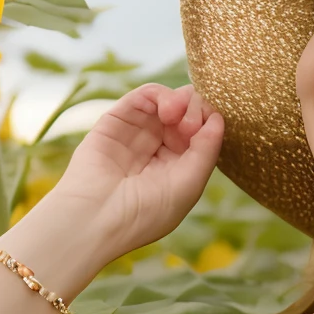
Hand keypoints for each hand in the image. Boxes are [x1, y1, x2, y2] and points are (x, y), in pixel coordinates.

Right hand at [22, 84, 225, 264]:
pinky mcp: (118, 120)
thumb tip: (218, 119)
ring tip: (176, 115)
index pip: (202, 133)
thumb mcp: (189, 185)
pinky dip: (161, 94)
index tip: (208, 130)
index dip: (209, 123)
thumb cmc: (145, 212)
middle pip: (188, 113)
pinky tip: (167, 110)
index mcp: (178, 167)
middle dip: (197, 110)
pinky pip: (145, 95)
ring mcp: (138, 133)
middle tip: (189, 126)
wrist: (96, 218)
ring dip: (182, 100)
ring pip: (169, 101)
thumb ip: (207, 150)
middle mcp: (159, 149)